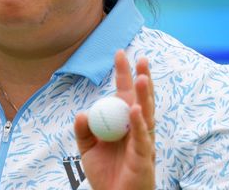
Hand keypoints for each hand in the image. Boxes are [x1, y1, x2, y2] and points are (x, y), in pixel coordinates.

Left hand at [74, 50, 154, 189]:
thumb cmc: (105, 175)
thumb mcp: (87, 150)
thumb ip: (83, 131)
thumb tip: (82, 113)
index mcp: (124, 123)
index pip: (125, 94)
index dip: (124, 74)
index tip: (119, 53)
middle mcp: (137, 128)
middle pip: (142, 99)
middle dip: (142, 78)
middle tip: (141, 58)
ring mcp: (143, 141)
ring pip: (146, 114)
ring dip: (145, 96)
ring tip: (142, 78)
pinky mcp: (144, 156)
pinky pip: (142, 137)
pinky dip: (138, 124)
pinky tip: (135, 109)